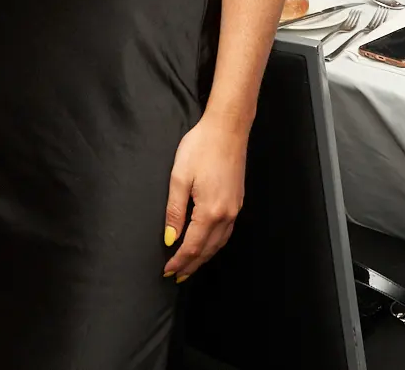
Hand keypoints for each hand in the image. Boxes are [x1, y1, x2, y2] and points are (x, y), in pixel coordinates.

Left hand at [162, 116, 247, 280]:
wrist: (227, 129)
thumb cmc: (200, 147)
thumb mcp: (179, 177)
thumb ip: (174, 211)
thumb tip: (170, 238)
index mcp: (210, 211)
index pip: (192, 246)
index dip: (179, 261)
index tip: (167, 271)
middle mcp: (227, 215)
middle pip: (207, 249)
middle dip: (191, 265)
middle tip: (176, 276)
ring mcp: (235, 209)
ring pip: (219, 243)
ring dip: (203, 257)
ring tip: (189, 266)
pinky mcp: (237, 202)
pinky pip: (226, 232)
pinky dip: (214, 244)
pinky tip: (207, 244)